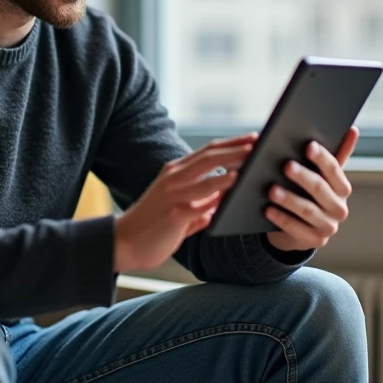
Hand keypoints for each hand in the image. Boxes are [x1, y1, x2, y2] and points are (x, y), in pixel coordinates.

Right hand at [114, 133, 257, 271]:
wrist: (124, 243)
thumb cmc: (153, 227)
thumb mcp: (177, 209)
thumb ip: (200, 206)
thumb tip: (220, 204)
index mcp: (174, 172)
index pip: (207, 151)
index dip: (231, 143)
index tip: (252, 138)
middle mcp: (172, 178)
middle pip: (209, 157)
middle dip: (236, 149)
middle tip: (258, 144)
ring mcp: (172, 194)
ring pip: (206, 175)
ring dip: (231, 168)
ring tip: (251, 164)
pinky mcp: (174, 214)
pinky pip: (201, 203)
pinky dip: (218, 196)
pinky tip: (232, 194)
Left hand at [265, 126, 358, 251]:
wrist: (299, 230)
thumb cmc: (308, 195)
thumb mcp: (321, 177)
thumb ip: (335, 155)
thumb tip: (353, 129)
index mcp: (342, 189)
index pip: (335, 170)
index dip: (322, 157)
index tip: (308, 145)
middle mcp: (339, 208)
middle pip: (320, 189)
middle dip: (303, 176)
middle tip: (286, 165)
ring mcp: (328, 227)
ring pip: (307, 209)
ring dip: (289, 199)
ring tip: (272, 188)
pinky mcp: (314, 241)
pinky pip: (295, 228)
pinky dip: (281, 217)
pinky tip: (267, 209)